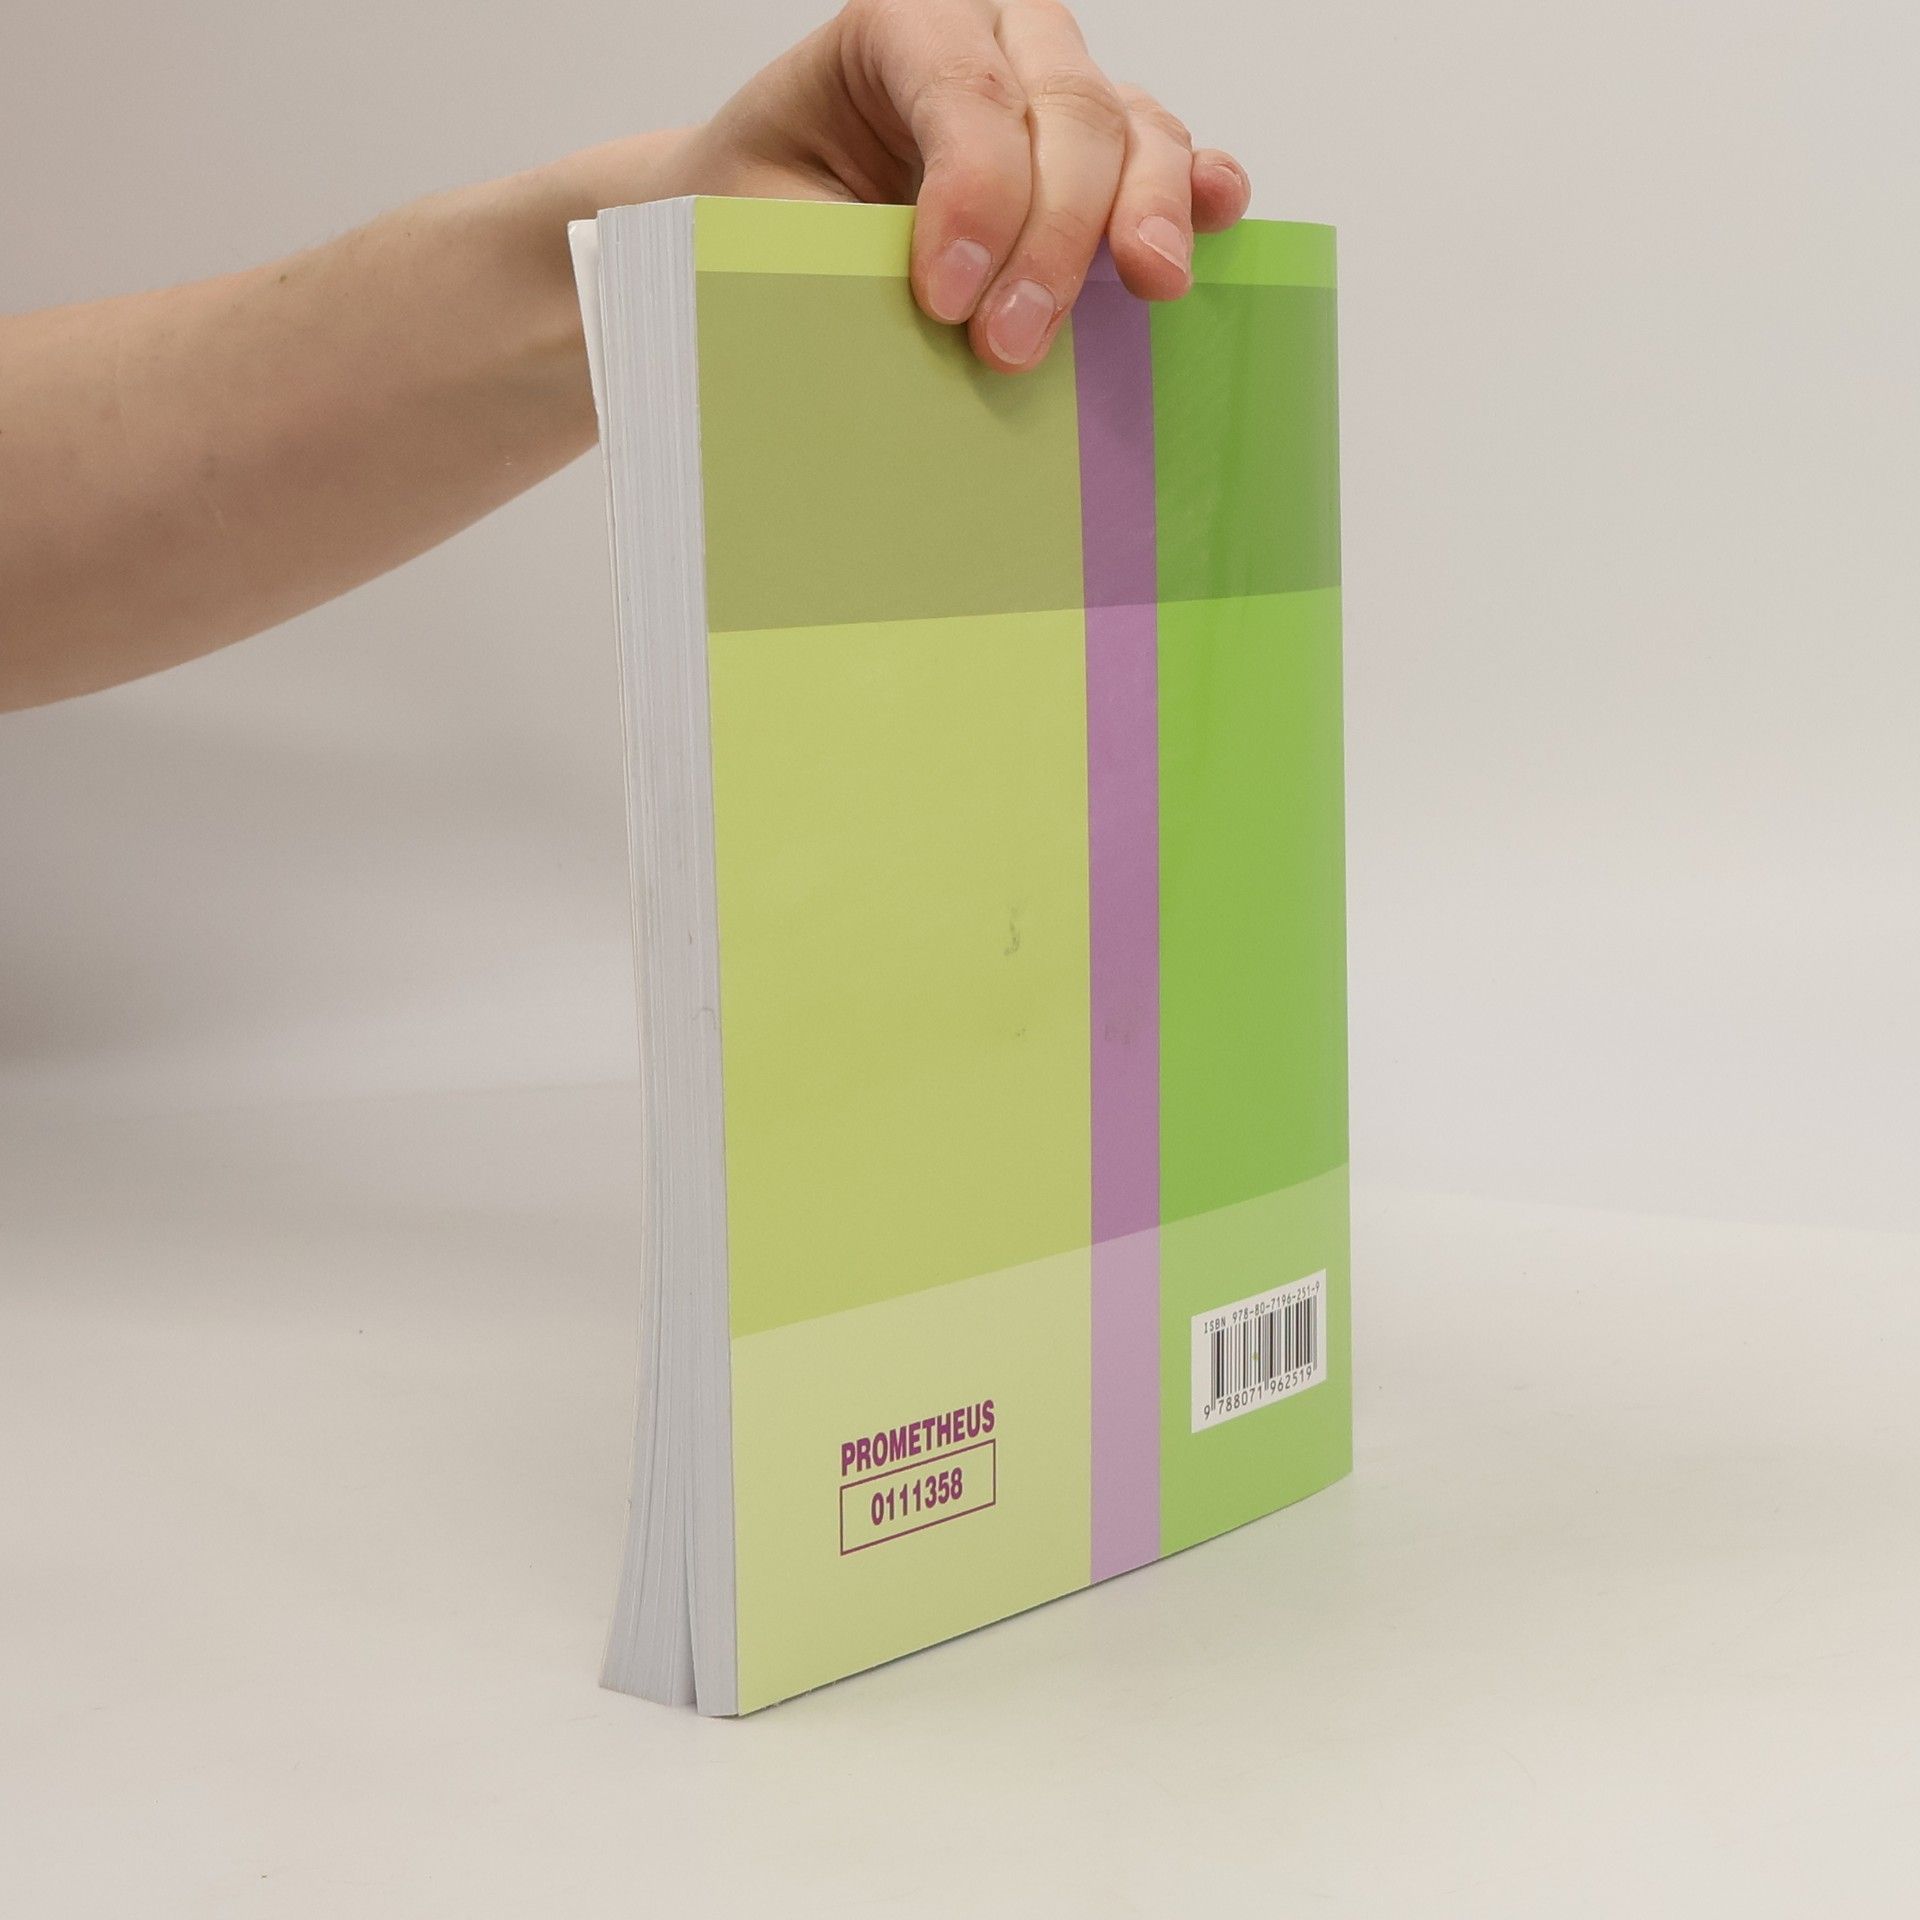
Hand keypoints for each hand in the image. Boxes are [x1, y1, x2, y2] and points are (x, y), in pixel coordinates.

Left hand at [658, 0, 1251, 371]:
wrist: (764, 208)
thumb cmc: (763, 210)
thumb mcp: (772, 227)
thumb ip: (845, 262)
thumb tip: (920, 352)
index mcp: (900, 20)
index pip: (963, 89)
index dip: (974, 194)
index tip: (947, 301)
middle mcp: (996, 32)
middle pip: (1067, 113)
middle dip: (1053, 238)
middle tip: (1011, 348)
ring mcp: (1061, 85)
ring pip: (1133, 129)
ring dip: (1143, 218)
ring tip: (1149, 292)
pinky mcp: (1103, 151)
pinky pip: (1170, 157)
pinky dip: (1198, 191)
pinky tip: (1218, 222)